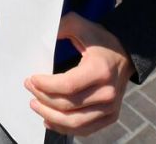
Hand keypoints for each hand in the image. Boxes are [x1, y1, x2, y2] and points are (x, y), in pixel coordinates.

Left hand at [24, 13, 132, 135]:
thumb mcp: (80, 25)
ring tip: (34, 104)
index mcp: (100, 70)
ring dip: (50, 116)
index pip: (67, 86)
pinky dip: (64, 127)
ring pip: (74, 122)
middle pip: (68, 105)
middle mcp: (108, 92)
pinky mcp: (111, 117)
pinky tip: (48, 119)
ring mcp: (111, 108)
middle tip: (29, 88)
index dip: (46, 85)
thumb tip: (39, 37)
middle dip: (43, 98)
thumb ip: (60, 27)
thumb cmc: (99, 40)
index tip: (31, 78)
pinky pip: (84, 129)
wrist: (126, 54)